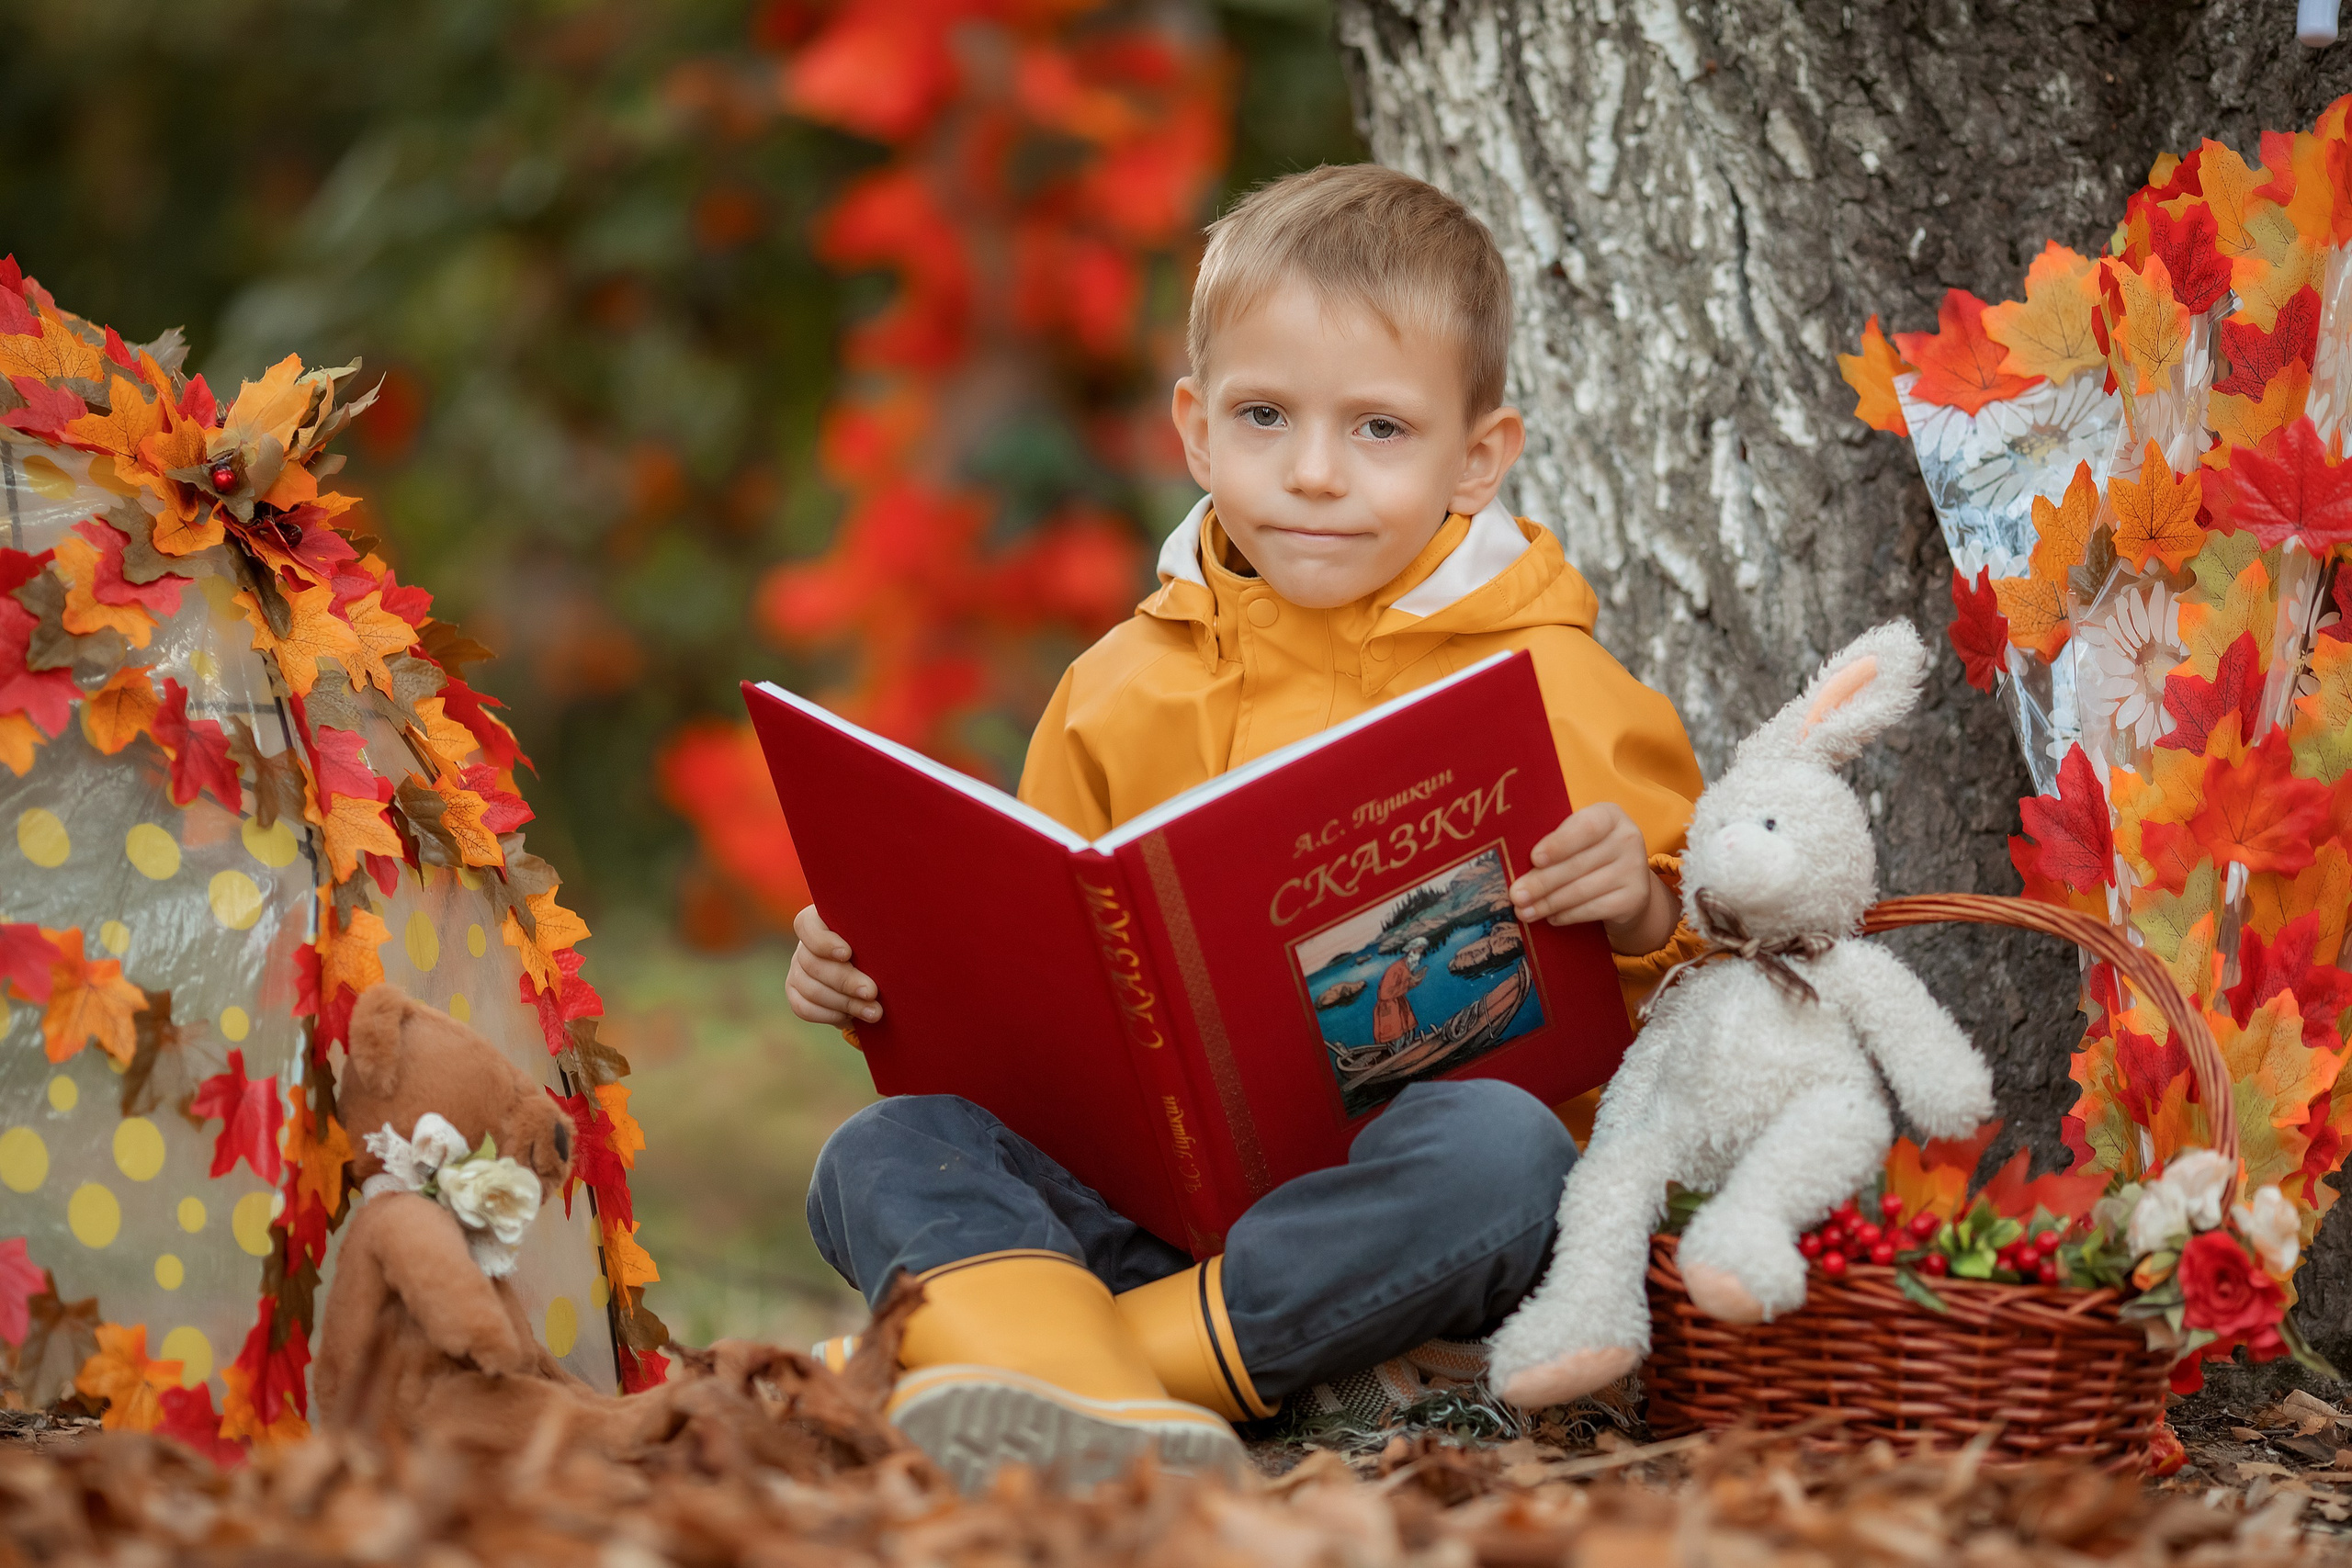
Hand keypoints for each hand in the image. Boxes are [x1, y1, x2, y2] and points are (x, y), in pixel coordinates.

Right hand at [788, 905, 881, 1027]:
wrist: (876, 973)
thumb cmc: (883, 946)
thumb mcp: (879, 937)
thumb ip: (876, 937)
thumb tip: (887, 948)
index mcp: (821, 921)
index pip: (806, 925)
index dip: (824, 942)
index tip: (848, 953)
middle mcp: (805, 945)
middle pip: (813, 963)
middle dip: (845, 981)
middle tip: (872, 992)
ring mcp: (797, 969)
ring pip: (810, 989)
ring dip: (844, 1003)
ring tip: (873, 1012)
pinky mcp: (796, 992)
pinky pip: (803, 1007)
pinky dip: (829, 1015)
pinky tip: (851, 1018)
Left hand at [1509, 804, 1677, 954]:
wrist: (1628, 883)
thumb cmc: (1588, 853)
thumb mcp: (1576, 839)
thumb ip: (1554, 845)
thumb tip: (1515, 869)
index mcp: (1609, 815)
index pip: (1586, 827)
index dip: (1559, 843)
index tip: (1534, 859)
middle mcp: (1628, 838)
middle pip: (1578, 863)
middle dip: (1541, 882)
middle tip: (1515, 895)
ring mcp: (1635, 870)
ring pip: (1582, 890)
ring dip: (1548, 903)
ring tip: (1524, 911)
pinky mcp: (1634, 898)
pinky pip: (1593, 909)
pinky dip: (1567, 915)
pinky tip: (1550, 917)